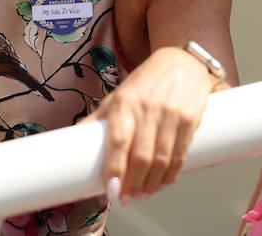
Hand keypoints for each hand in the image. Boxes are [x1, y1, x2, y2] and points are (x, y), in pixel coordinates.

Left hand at [83, 45, 219, 201]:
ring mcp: (171, 114)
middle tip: (127, 199)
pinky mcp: (190, 118)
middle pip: (141, 156)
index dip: (115, 169)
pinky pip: (181, 154)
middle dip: (134, 185)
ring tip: (143, 195)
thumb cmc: (145, 82)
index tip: (111, 192)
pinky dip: (172, 174)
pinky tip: (164, 182)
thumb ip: (99, 120)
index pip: (118, 141)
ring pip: (162, 159)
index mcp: (125, 103)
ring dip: (152, 184)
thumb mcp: (118, 96)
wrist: (182, 61)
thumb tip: (72, 144)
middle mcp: (148, 108)